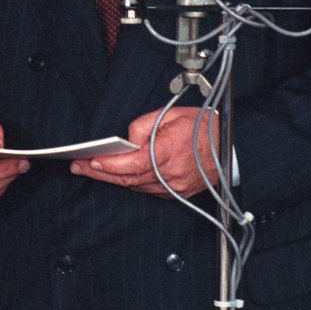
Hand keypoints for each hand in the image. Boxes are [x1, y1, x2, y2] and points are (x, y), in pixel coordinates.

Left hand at [69, 107, 218, 198]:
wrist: (232, 145)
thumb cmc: (203, 127)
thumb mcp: (170, 115)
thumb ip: (142, 127)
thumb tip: (126, 141)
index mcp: (170, 152)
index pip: (132, 163)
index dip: (109, 164)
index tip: (89, 161)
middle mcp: (172, 174)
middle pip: (128, 178)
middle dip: (100, 172)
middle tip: (78, 167)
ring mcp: (175, 187)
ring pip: (136, 186)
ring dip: (113, 178)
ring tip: (92, 169)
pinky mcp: (178, 194)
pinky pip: (148, 189)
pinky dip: (132, 182)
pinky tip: (119, 174)